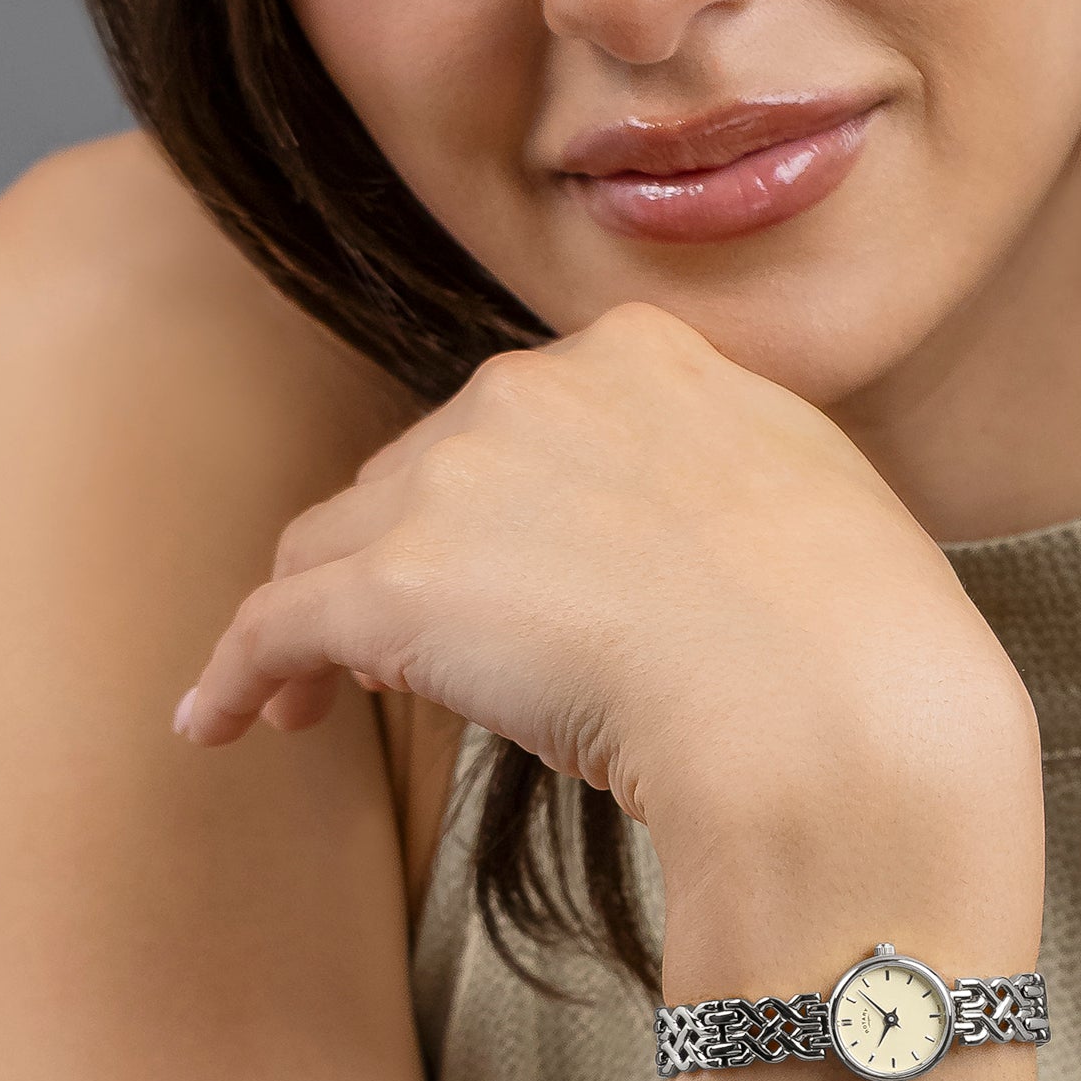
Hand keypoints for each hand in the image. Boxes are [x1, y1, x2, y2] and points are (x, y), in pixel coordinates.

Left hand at [176, 303, 1042, 967]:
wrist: (839, 709)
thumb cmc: (862, 635)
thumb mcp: (808, 499)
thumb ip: (721, 477)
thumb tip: (686, 533)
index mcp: (637, 358)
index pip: (515, 426)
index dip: (485, 505)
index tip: (489, 571)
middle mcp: (529, 391)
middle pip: (416, 477)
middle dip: (402, 560)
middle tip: (405, 656)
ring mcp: (454, 482)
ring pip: (336, 545)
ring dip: (317, 617)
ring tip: (303, 702)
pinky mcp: (394, 588)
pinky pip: (274, 627)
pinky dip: (238, 674)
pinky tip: (219, 723)